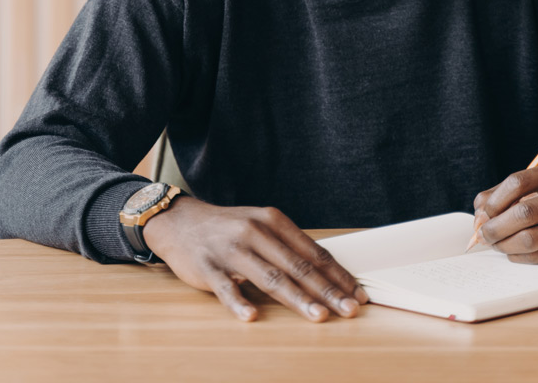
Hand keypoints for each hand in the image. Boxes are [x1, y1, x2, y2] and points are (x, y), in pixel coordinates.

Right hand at [141, 196, 367, 321]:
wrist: (180, 221)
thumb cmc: (228, 228)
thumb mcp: (260, 225)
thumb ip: (288, 246)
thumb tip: (326, 272)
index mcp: (272, 221)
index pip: (312, 252)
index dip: (337, 274)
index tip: (358, 293)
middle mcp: (255, 233)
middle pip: (297, 266)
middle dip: (327, 290)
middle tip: (349, 309)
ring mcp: (231, 250)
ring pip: (270, 277)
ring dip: (297, 298)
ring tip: (318, 316)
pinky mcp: (207, 267)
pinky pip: (225, 288)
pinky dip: (239, 302)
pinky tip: (252, 316)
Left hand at [471, 160, 537, 263]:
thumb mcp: (536, 187)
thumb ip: (503, 195)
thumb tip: (479, 216)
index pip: (518, 182)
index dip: (495, 200)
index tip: (484, 212)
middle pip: (524, 212)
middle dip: (495, 226)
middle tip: (483, 234)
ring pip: (531, 238)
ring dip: (504, 244)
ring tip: (495, 244)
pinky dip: (519, 256)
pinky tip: (513, 252)